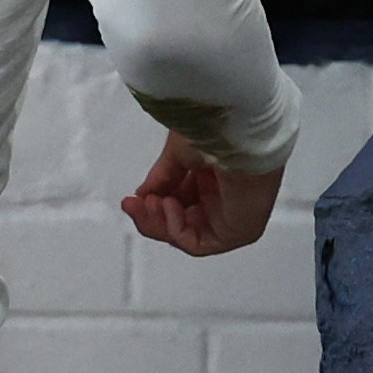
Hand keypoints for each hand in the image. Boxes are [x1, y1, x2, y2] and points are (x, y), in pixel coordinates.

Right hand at [122, 131, 284, 256]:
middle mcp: (224, 197)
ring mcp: (232, 215)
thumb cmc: (219, 129)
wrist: (240, 131)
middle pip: (180, 222)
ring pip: (187, 235)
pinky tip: (169, 207)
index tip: (132, 199)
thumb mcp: (179, 152)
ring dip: (161, 223)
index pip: (180, 201)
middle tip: (132, 206)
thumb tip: (143, 194)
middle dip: (151, 217)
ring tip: (152, 202)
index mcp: (213, 176)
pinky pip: (200, 244)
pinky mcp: (239, 232)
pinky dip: (177, 230)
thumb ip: (162, 177)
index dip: (153, 203)